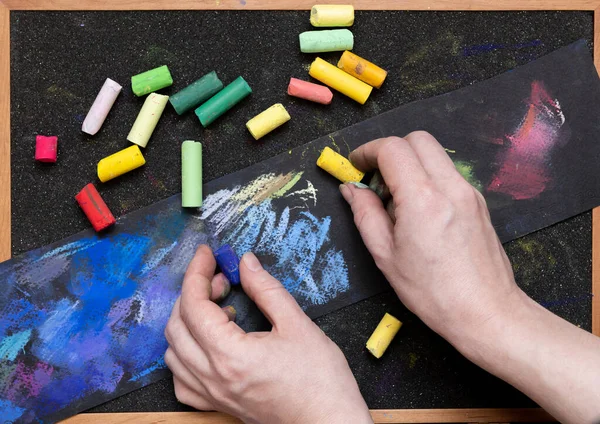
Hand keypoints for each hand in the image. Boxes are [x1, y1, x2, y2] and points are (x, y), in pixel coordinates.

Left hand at [164, 245, 371, 423]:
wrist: (329, 422)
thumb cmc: (320, 380)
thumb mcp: (297, 324)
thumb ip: (266, 290)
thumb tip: (246, 263)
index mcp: (230, 355)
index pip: (194, 305)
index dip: (197, 272)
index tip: (207, 254)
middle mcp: (213, 377)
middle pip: (177, 325)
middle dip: (193, 292)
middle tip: (221, 279)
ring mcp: (213, 395)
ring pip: (173, 352)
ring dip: (187, 323)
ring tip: (220, 311)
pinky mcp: (219, 406)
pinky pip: (183, 381)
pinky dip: (185, 355)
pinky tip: (207, 345)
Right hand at [340, 132, 522, 353]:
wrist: (485, 311)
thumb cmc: (432, 291)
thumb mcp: (385, 255)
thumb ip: (365, 214)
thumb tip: (351, 189)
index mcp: (423, 199)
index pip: (392, 149)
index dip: (367, 151)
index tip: (355, 166)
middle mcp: (450, 186)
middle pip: (417, 139)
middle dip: (390, 150)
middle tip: (375, 178)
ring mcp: (469, 191)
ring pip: (435, 154)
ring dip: (410, 163)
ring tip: (396, 198)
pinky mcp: (478, 201)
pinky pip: (447, 173)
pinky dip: (427, 177)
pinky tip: (418, 209)